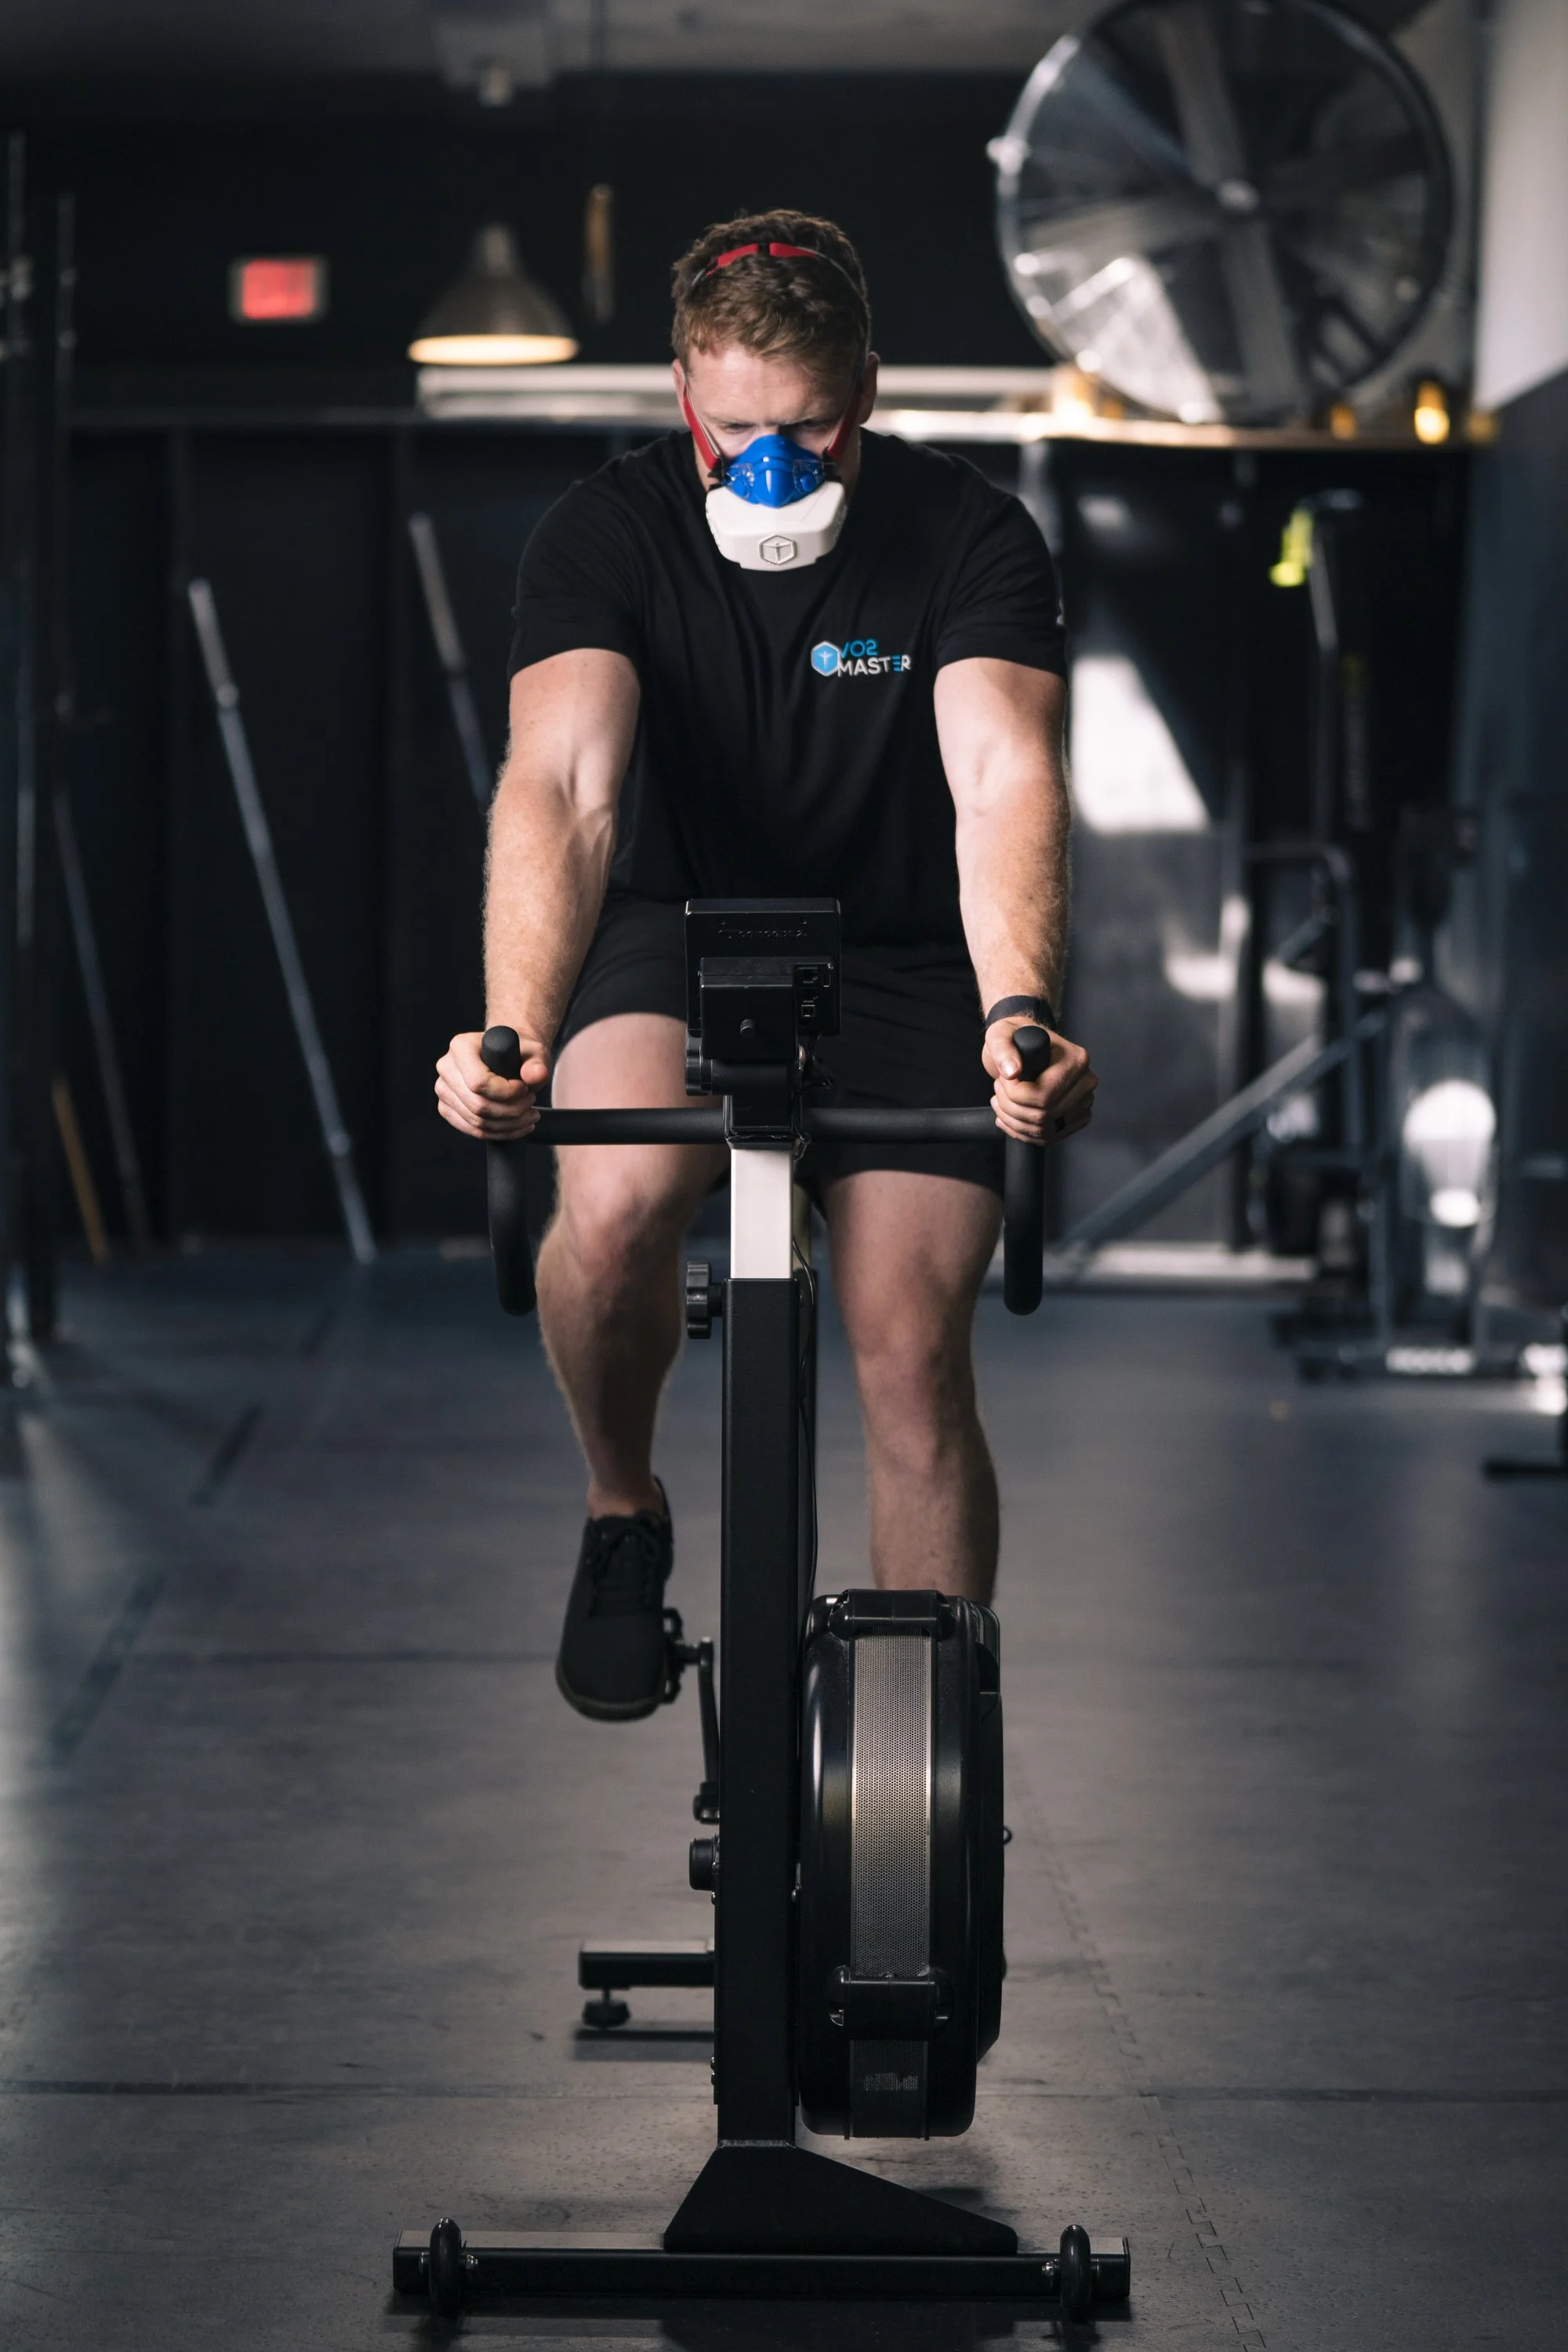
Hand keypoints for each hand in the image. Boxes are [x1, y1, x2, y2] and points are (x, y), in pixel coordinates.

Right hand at [435, 1029, 549, 1140]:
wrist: (506, 1057)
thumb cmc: (517, 1052)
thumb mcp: (533, 1052)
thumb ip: (536, 1064)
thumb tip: (537, 1074)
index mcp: (460, 1046)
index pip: (479, 1082)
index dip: (507, 1093)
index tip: (525, 1089)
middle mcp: (446, 1067)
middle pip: (477, 1105)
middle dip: (511, 1111)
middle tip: (531, 1104)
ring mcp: (443, 1089)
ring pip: (477, 1121)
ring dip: (508, 1125)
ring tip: (529, 1115)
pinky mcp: (447, 1108)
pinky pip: (472, 1130)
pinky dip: (498, 1133)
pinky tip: (517, 1126)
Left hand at [983, 1017, 1096, 1145]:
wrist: (1025, 1046)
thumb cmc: (1017, 1038)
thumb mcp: (1001, 1035)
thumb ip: (1003, 1049)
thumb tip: (1012, 1071)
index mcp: (1075, 1060)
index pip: (1044, 1095)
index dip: (1015, 1094)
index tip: (1002, 1081)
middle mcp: (1085, 1082)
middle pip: (1043, 1115)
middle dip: (1010, 1108)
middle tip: (999, 1091)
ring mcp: (1082, 1102)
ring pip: (1044, 1130)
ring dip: (1013, 1122)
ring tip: (1001, 1102)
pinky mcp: (1074, 1118)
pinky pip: (1048, 1137)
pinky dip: (1023, 1133)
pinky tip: (1009, 1118)